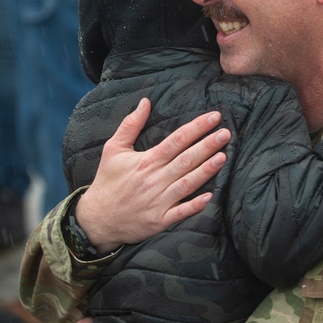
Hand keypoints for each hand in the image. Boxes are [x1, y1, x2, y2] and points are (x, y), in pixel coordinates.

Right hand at [77, 98, 230, 251]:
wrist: (97, 218)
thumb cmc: (107, 182)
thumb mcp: (113, 149)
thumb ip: (130, 125)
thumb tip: (145, 101)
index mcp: (146, 161)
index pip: (176, 140)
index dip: (196, 128)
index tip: (213, 117)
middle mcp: (154, 179)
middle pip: (185, 159)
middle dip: (207, 145)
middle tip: (225, 133)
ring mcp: (158, 201)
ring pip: (187, 183)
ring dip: (206, 171)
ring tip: (223, 157)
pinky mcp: (160, 220)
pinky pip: (181, 212)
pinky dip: (195, 206)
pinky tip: (210, 196)